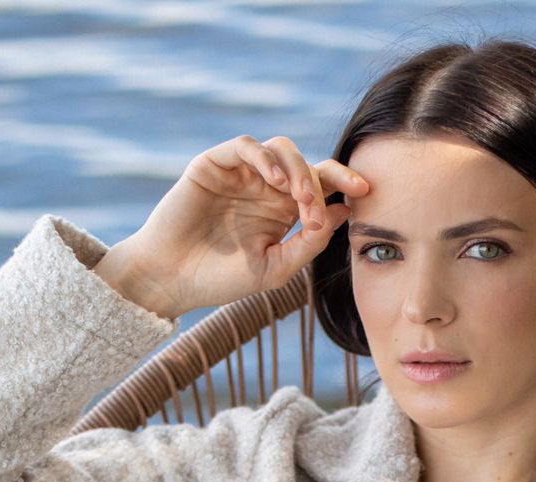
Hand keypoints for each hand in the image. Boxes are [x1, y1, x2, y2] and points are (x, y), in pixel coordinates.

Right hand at [93, 135, 367, 319]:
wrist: (170, 280)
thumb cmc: (220, 279)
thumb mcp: (275, 268)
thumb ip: (308, 242)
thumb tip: (343, 212)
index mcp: (282, 211)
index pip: (321, 187)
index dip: (345, 184)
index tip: (365, 195)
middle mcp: (265, 187)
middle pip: (307, 163)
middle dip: (323, 178)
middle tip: (321, 207)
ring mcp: (241, 173)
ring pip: (281, 149)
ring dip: (297, 168)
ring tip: (299, 197)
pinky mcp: (215, 163)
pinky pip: (247, 147)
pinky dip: (265, 158)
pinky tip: (275, 182)